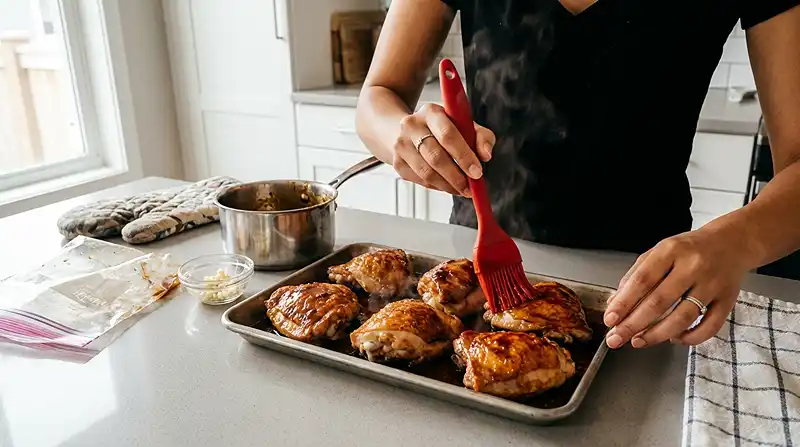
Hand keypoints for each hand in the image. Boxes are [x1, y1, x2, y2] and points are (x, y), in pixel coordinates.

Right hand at [392, 103, 495, 195]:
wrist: (406, 129)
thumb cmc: (441, 128)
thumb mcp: (464, 124)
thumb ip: (481, 137)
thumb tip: (485, 155)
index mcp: (431, 112)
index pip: (448, 135)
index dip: (464, 156)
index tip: (477, 172)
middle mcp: (412, 126)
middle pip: (436, 157)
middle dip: (456, 176)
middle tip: (470, 187)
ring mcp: (401, 145)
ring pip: (427, 173)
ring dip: (448, 185)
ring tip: (462, 189)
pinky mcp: (397, 163)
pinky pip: (421, 180)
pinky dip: (438, 187)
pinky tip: (448, 185)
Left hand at [602, 225, 753, 348]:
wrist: (731, 242)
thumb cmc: (689, 249)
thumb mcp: (660, 252)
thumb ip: (636, 275)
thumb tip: (614, 302)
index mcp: (671, 251)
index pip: (643, 280)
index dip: (624, 302)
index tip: (610, 319)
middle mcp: (693, 267)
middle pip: (659, 301)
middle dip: (634, 324)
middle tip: (616, 338)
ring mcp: (712, 285)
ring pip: (683, 317)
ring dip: (657, 334)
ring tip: (638, 341)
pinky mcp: (728, 300)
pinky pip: (710, 327)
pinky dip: (690, 338)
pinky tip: (673, 339)